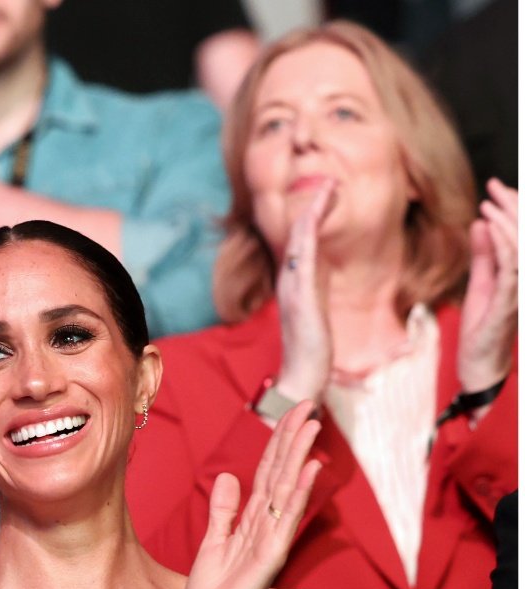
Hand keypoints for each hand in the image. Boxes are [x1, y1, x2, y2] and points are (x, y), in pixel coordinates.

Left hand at [185, 402, 322, 588]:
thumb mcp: (213, 541)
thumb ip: (223, 511)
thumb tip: (229, 477)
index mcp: (252, 519)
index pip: (268, 472)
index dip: (278, 442)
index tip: (291, 413)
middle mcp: (267, 524)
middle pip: (281, 473)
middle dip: (292, 439)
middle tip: (308, 406)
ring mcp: (272, 538)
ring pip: (287, 489)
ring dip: (299, 457)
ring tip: (311, 426)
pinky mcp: (270, 557)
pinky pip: (284, 520)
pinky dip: (296, 494)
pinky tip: (306, 471)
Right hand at [273, 182, 334, 403]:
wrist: (302, 375)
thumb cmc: (311, 351)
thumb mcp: (316, 316)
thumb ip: (316, 296)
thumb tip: (323, 280)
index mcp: (296, 285)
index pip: (304, 245)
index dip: (314, 220)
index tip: (329, 197)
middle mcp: (290, 282)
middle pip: (299, 237)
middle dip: (313, 208)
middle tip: (329, 183)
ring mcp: (293, 288)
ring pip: (299, 243)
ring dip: (311, 214)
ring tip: (326, 190)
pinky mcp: (299, 297)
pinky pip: (302, 260)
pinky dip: (305, 237)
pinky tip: (312, 220)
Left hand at [458, 179, 518, 393]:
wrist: (480, 363)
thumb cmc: (483, 325)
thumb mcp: (481, 281)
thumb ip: (483, 254)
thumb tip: (479, 222)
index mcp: (522, 274)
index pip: (524, 236)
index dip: (515, 209)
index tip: (498, 188)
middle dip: (514, 207)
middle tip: (495, 186)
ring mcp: (521, 290)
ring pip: (522, 247)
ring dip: (506, 221)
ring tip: (489, 203)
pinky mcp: (509, 301)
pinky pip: (510, 267)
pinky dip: (501, 243)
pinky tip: (488, 227)